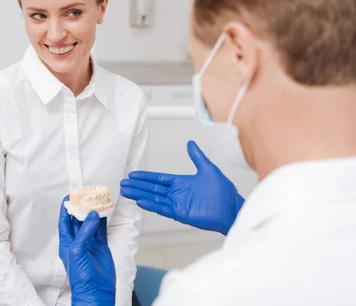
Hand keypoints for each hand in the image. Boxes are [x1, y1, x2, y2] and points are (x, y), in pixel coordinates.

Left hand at [58, 196, 115, 305]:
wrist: (96, 290)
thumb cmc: (80, 275)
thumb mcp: (77, 251)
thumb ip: (84, 232)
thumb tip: (91, 215)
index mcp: (67, 242)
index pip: (64, 221)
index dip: (66, 209)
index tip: (69, 196)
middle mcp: (78, 240)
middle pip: (78, 219)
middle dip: (81, 207)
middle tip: (87, 195)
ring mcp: (90, 242)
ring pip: (91, 222)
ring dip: (93, 212)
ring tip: (97, 199)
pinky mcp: (101, 245)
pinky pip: (101, 229)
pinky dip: (103, 220)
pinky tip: (105, 211)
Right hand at [120, 140, 243, 235]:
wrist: (232, 207)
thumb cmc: (223, 190)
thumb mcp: (208, 168)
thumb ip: (197, 156)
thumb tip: (190, 143)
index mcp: (181, 182)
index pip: (158, 178)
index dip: (145, 177)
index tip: (133, 175)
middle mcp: (177, 193)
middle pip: (152, 188)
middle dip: (138, 186)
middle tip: (123, 184)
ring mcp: (178, 204)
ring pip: (154, 198)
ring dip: (140, 195)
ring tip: (126, 192)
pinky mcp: (181, 213)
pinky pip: (163, 208)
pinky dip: (152, 205)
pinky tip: (141, 202)